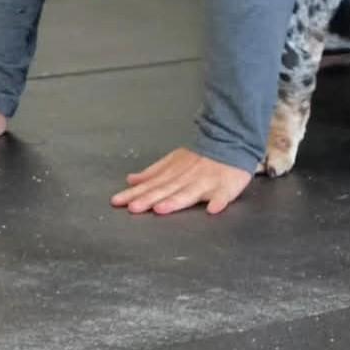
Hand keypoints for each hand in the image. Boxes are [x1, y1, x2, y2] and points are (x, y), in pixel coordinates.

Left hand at [111, 147, 251, 214]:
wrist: (231, 140)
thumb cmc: (201, 156)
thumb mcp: (174, 160)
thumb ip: (153, 172)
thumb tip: (131, 180)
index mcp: (175, 171)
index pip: (152, 184)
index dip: (136, 193)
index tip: (118, 201)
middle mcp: (187, 177)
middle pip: (166, 190)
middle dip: (149, 198)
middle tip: (133, 208)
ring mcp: (207, 182)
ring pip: (190, 192)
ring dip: (176, 201)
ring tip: (162, 209)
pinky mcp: (227, 187)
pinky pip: (223, 195)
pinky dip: (218, 201)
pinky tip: (213, 209)